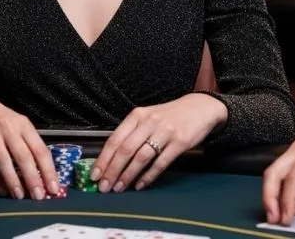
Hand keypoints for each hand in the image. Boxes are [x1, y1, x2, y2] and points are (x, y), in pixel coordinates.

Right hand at [0, 88, 59, 199]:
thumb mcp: (16, 124)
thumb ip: (27, 143)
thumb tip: (41, 172)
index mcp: (23, 123)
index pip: (40, 149)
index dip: (48, 170)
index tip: (53, 188)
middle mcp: (8, 127)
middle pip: (24, 156)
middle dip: (33, 179)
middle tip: (38, 196)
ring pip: (4, 161)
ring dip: (13, 181)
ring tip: (19, 196)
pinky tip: (1, 190)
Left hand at [91, 94, 226, 192]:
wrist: (199, 108)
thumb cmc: (170, 115)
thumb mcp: (148, 117)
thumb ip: (131, 133)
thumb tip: (111, 158)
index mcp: (137, 115)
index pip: (115, 139)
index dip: (103, 159)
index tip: (95, 174)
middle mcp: (149, 122)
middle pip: (125, 149)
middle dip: (112, 170)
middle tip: (104, 186)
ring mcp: (165, 132)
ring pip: (141, 157)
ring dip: (128, 175)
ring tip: (119, 187)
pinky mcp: (179, 142)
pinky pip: (160, 163)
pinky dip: (148, 176)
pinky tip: (140, 184)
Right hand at [262, 118, 294, 225]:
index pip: (294, 177)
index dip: (289, 199)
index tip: (288, 218)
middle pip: (275, 172)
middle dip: (270, 196)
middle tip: (274, 219)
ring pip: (274, 171)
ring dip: (271, 194)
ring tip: (277, 215)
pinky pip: (281, 171)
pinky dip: (279, 188)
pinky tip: (289, 205)